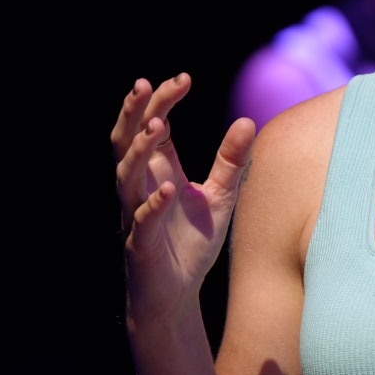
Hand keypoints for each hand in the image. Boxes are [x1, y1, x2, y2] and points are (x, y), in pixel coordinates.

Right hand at [111, 73, 255, 323]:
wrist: (175, 296)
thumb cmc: (190, 244)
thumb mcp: (219, 197)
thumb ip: (231, 162)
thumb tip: (248, 121)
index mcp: (157, 171)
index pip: (152, 126)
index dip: (162, 100)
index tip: (184, 78)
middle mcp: (141, 188)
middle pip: (125, 141)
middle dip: (133, 113)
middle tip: (144, 85)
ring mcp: (136, 215)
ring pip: (126, 176)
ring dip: (139, 151)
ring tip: (159, 125)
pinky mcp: (142, 245)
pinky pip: (142, 221)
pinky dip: (153, 204)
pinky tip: (169, 188)